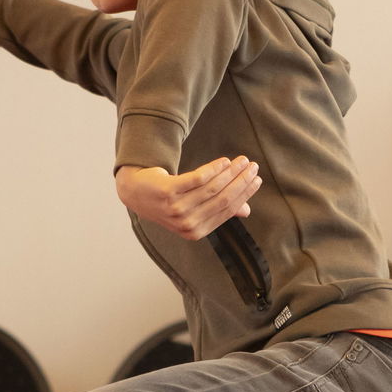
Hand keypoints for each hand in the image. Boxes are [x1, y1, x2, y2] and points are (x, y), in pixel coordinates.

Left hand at [115, 158, 262, 240]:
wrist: (135, 193)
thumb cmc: (169, 202)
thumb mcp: (193, 209)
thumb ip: (218, 210)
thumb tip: (246, 211)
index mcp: (196, 231)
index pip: (227, 210)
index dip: (244, 194)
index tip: (256, 179)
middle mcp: (186, 223)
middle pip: (223, 199)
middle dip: (241, 181)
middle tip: (252, 166)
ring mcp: (176, 209)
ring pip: (212, 188)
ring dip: (231, 172)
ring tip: (241, 160)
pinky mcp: (168, 192)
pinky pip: (197, 178)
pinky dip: (214, 169)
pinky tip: (223, 161)